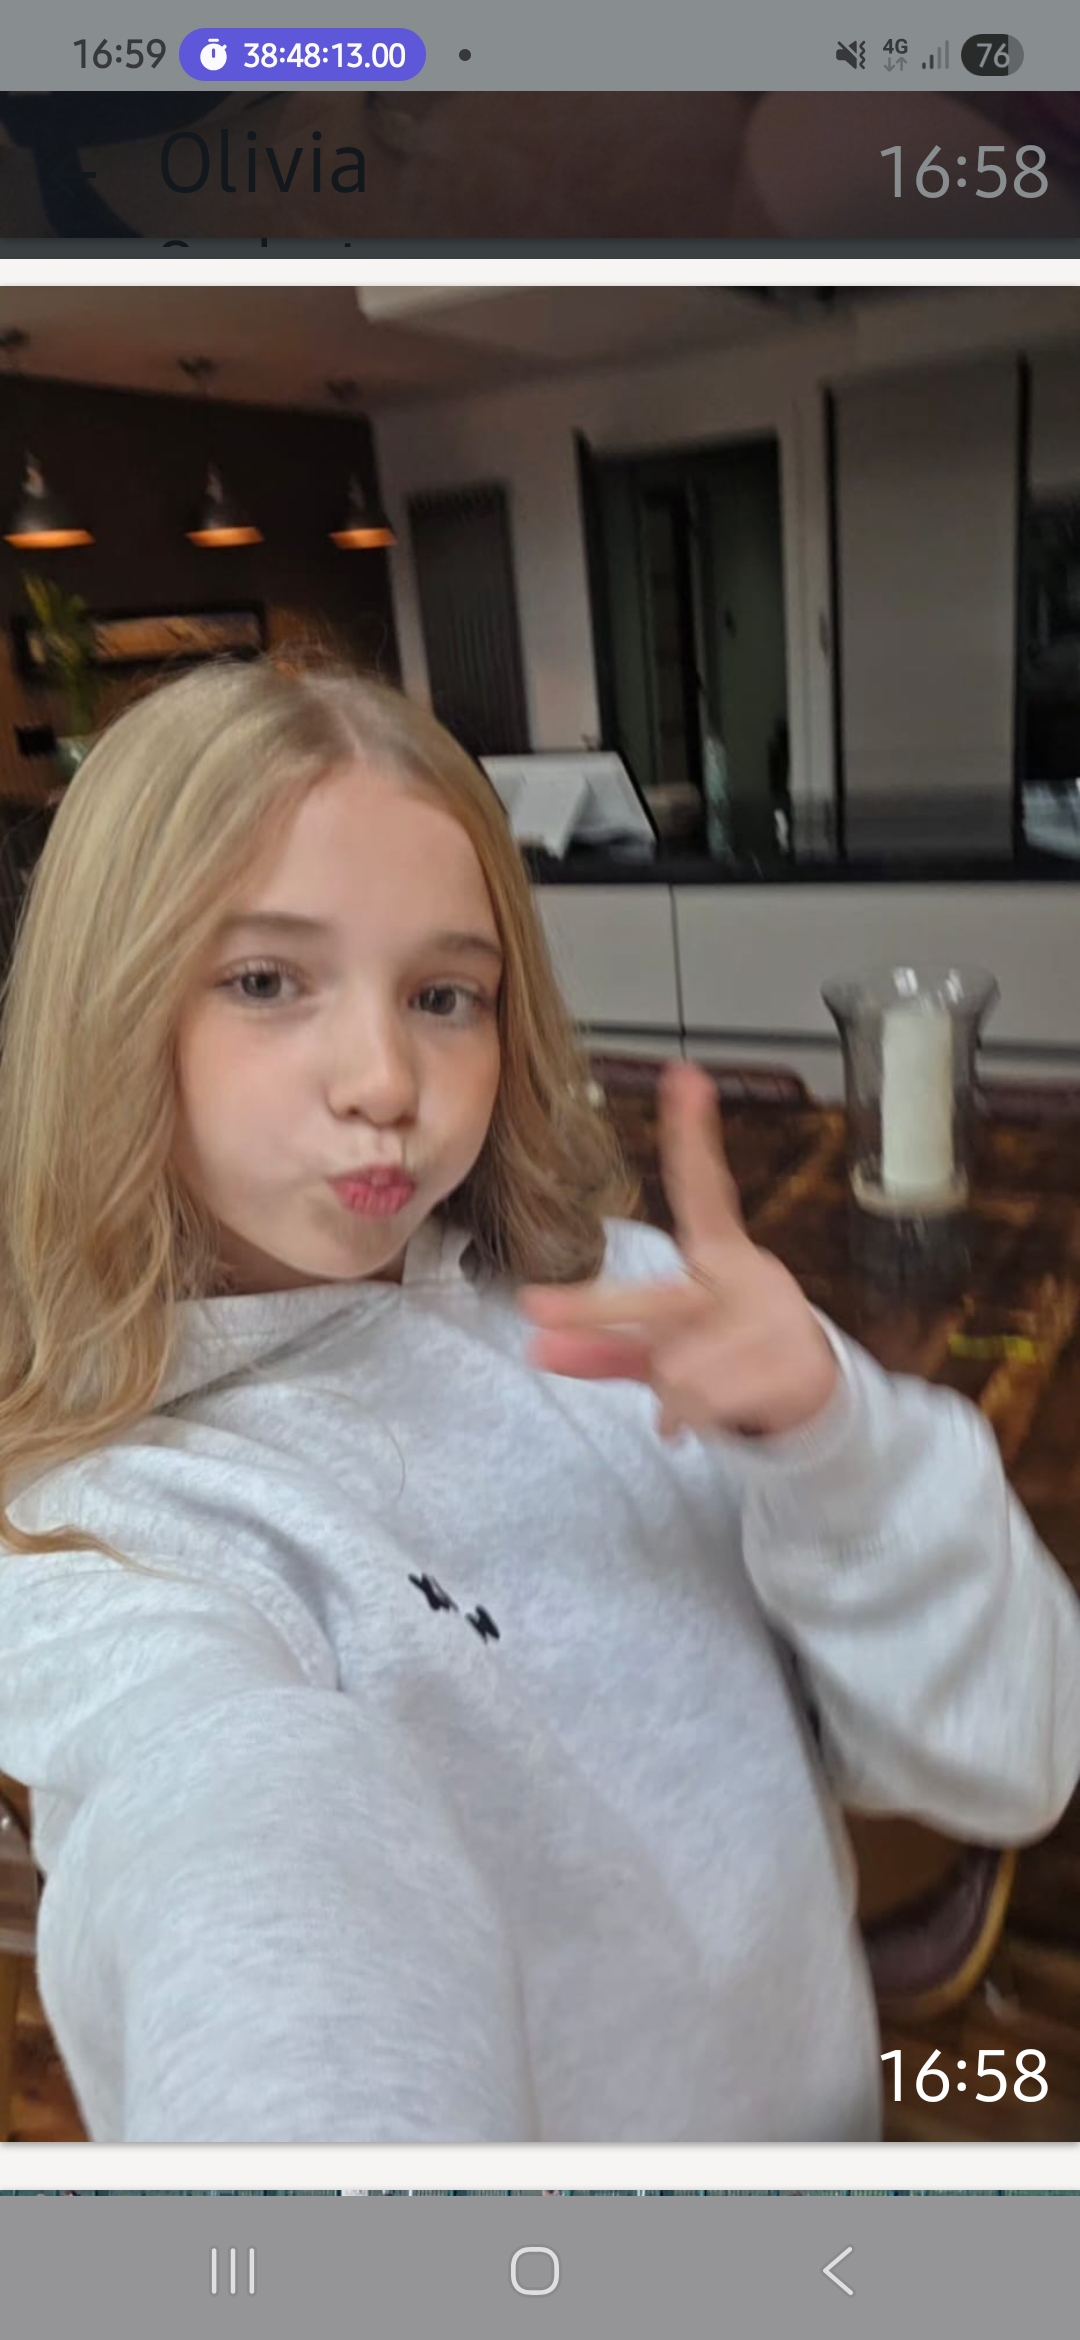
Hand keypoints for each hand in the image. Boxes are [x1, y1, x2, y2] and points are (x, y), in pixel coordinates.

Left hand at [519, 1060, 839, 1440]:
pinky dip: (699, 1419)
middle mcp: (741, 1277)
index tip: (684, 1076)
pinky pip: (704, 1403)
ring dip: (676, 1395)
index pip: (702, 1190)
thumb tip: (535, 1349)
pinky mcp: (792, 1362)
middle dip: (595, 1310)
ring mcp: (769, 1319)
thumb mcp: (663, 1348)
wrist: (814, 1394)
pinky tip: (728, 1408)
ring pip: (675, 1370)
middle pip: (657, 1297)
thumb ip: (603, 1346)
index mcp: (719, 1257)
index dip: (692, 1135)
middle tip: (536, 1311)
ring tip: (709, 1391)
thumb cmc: (731, 1354)